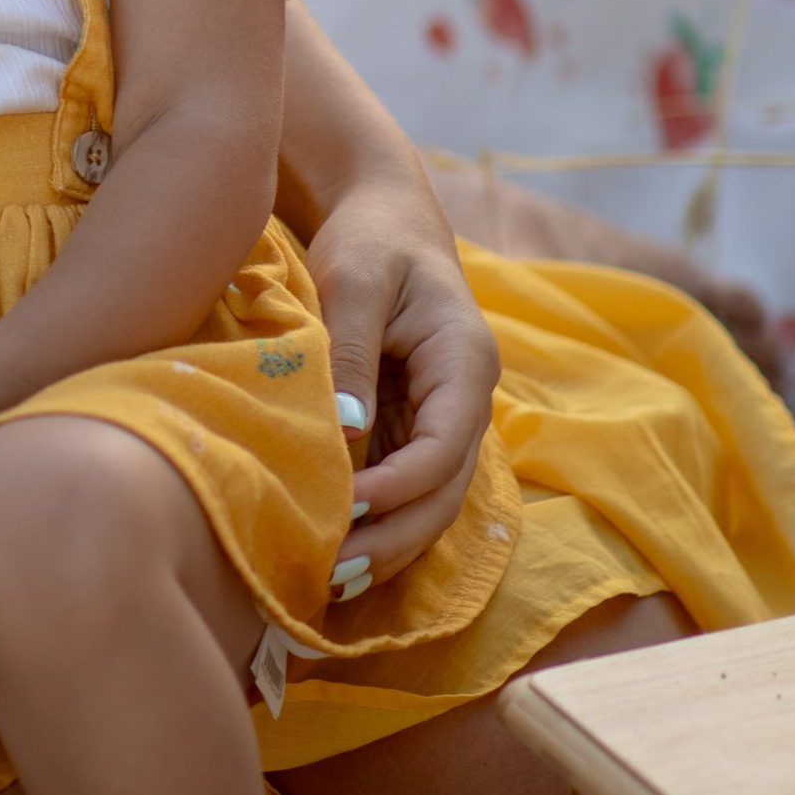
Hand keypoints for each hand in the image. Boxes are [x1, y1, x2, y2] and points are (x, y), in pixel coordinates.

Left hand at [302, 172, 500, 584]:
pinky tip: (333, 550)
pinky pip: (404, 488)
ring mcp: (442, 418)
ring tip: (328, 581)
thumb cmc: (369, 237)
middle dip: (394, 539)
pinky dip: (377, 523)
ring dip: (387, 545)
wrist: (383, 213)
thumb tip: (344, 436)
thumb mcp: (354, 279)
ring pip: (429, 502)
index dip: (398, 490)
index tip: (344, 510)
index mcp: (465, 363)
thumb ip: (350, 355)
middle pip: (445, 494)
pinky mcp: (414, 426)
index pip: (445, 449)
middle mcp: (465, 401)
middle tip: (332, 573)